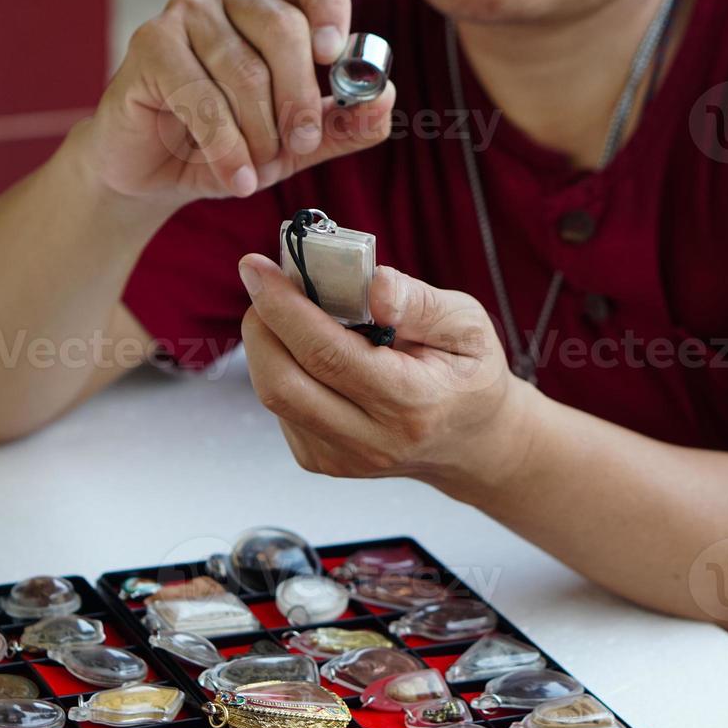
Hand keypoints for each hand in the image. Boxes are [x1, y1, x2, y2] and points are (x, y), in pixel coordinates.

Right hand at [83, 0, 395, 210]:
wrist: (154, 174)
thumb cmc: (225, 146)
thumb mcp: (294, 144)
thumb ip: (341, 124)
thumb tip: (384, 102)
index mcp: (273, 4)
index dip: (330, 2)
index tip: (332, 55)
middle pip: (284, 28)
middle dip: (299, 98)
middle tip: (300, 143)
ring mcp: (186, 14)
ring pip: (244, 71)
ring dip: (258, 134)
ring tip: (257, 169)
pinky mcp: (151, 45)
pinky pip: (201, 97)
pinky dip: (225, 147)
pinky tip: (234, 176)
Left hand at [237, 253, 534, 496]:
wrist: (471, 443)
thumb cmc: (468, 374)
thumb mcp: (466, 324)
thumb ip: (418, 302)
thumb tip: (372, 285)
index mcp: (411, 403)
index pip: (326, 353)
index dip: (282, 306)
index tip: (256, 267)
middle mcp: (372, 439)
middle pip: (281, 382)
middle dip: (260, 324)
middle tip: (266, 285)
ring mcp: (342, 457)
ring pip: (273, 395)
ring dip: (267, 344)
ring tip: (291, 312)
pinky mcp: (322, 460)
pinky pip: (281, 408)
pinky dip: (281, 367)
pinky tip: (308, 352)